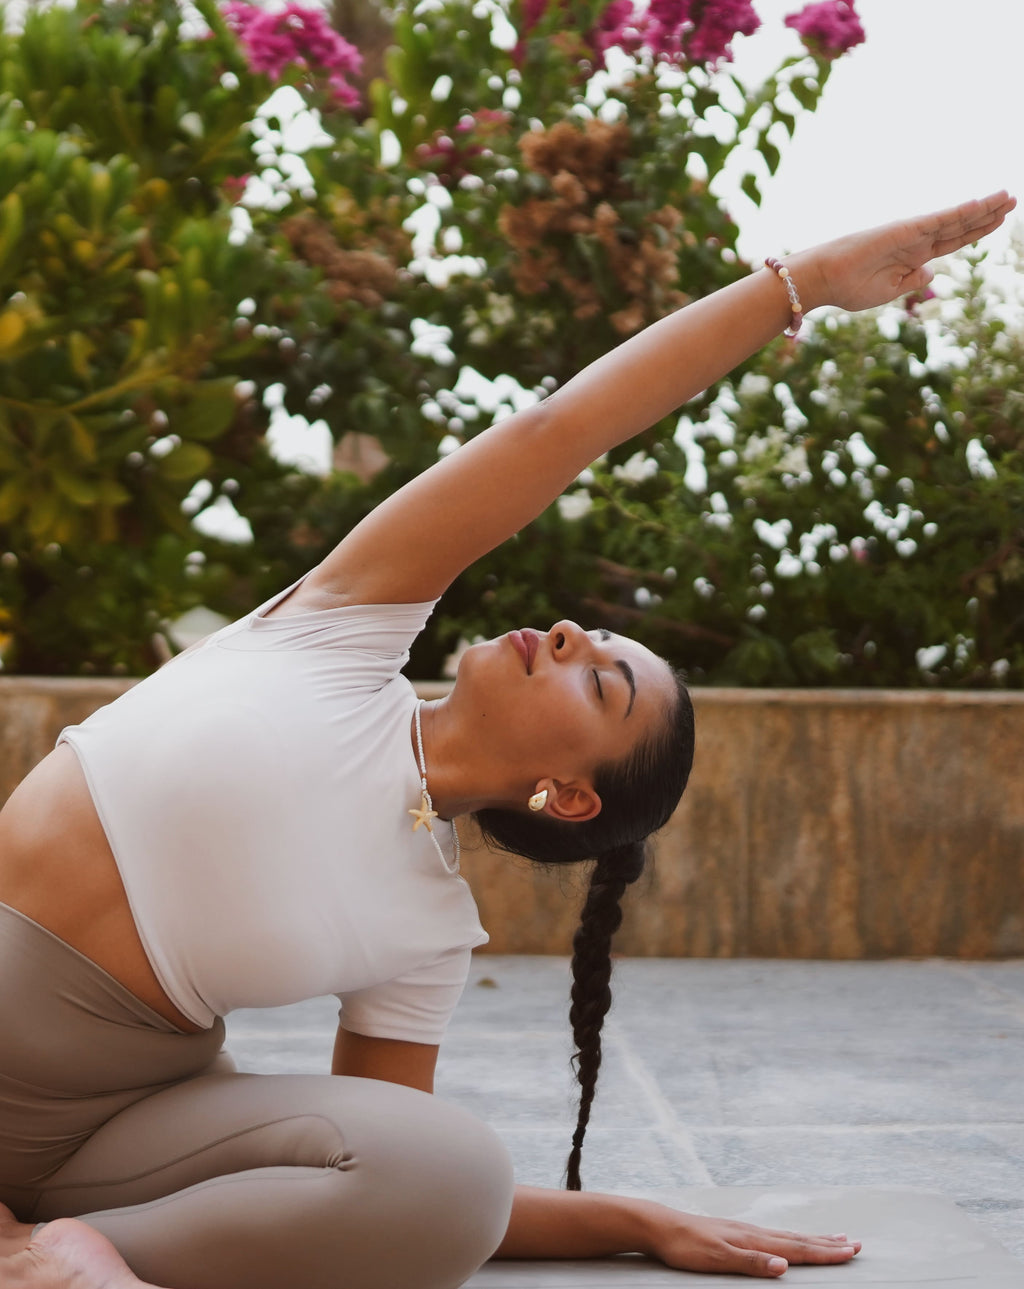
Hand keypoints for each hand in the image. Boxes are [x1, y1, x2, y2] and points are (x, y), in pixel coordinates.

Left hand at [642, 1206, 860, 1278]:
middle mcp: (753, 1232)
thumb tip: (785, 1265)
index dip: (825, 1252)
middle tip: (855, 1243)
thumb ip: (751, 1262)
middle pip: (798, 1239)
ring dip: (813, 1238)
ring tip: (833, 1237)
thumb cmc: (685, 1245)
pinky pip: (772, 1235)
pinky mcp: (734, 1233)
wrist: (659, 1226)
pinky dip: (790, 1238)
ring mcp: (744, 1231)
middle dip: (828, 1244)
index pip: (797, 1248)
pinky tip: (788, 1240)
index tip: (852, 1251)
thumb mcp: (716, 1258)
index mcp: (753, 1240)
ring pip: (787, 1235)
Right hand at [794, 189, 1015, 313]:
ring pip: (955, 219)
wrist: (824, 281)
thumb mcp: (888, 291)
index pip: (952, 241)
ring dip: (983, 208)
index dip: (976, 231)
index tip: (998, 221)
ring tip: (1008, 197)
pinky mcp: (906, 230)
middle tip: (1012, 200)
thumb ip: (912, 280)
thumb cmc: (848, 288)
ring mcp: (912, 233)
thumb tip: (932, 271)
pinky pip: (939, 220)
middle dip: (987, 215)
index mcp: (913, 258)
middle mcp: (916, 242)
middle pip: (959, 226)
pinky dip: (961, 212)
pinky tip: (982, 203)